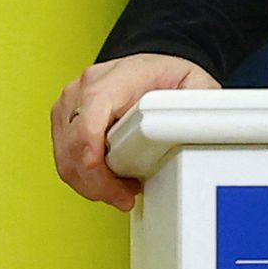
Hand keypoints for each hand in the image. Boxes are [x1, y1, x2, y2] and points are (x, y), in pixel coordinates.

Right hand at [52, 52, 216, 209]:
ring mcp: (71, 103)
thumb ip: (200, 104)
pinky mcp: (64, 120)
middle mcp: (86, 86)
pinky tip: (108, 181)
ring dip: (91, 183)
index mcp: (119, 75)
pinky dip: (84, 179)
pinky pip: (64, 159)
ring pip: (65, 154)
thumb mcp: (196, 85)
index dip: (91, 138)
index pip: (94, 104)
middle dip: (98, 178)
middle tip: (126, 196)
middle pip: (74, 138)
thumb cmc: (168, 79)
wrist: (152, 72)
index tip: (96, 165)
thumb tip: (203, 123)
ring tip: (121, 191)